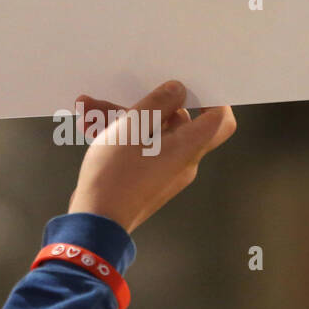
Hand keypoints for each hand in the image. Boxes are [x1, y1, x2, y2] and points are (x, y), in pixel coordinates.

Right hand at [66, 80, 235, 234]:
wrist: (95, 221)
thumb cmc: (116, 173)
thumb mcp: (133, 127)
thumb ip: (159, 102)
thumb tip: (179, 90)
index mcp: (188, 148)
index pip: (221, 120)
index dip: (212, 99)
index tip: (188, 86)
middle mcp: (183, 161)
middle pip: (175, 122)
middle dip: (142, 105)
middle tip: (116, 96)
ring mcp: (164, 171)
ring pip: (150, 133)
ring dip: (122, 118)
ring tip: (87, 108)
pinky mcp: (146, 179)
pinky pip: (140, 148)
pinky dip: (119, 136)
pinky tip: (90, 126)